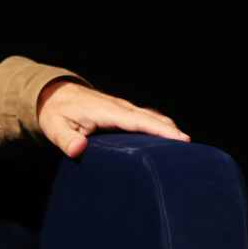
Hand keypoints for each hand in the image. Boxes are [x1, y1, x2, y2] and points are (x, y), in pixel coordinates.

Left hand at [37, 79, 189, 158]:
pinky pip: (147, 119)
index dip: (160, 130)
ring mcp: (123, 109)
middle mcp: (119, 107)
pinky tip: (171, 143)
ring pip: (152, 117)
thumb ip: (66, 140)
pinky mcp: (124, 113)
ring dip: (170, 130)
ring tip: (188, 152)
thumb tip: (78, 149)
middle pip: (152, 118)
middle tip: (193, 153)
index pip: (138, 121)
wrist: (53, 94)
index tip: (181, 140)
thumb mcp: (55, 128)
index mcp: (106, 111)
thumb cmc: (55, 113)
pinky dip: (161, 128)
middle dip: (173, 133)